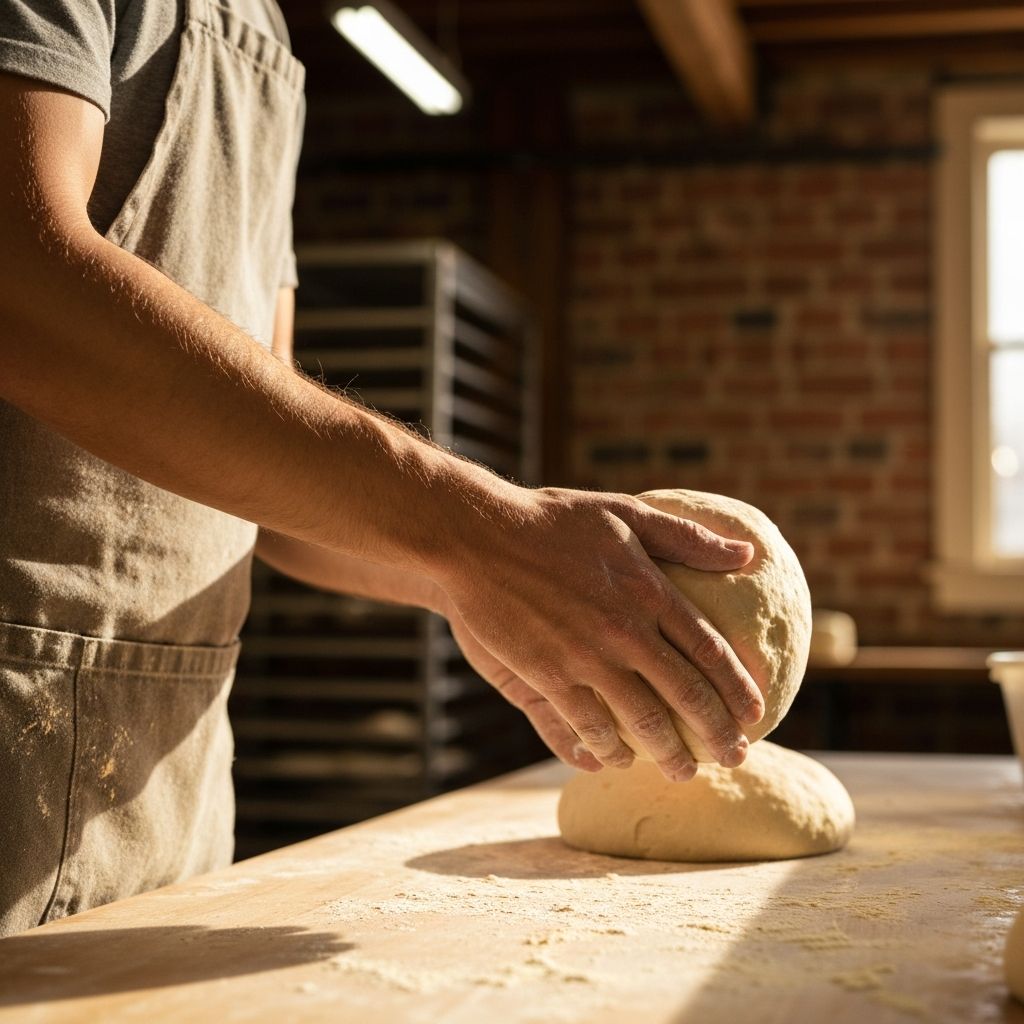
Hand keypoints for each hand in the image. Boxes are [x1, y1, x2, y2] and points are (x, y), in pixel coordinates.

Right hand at [434, 485, 762, 782]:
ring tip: (685, 772)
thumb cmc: (552, 521)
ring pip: (641, 721)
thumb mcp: (624, 514)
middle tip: (734, 758)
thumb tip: (747, 554)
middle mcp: (625, 631)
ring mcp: (585, 658)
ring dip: (668, 753)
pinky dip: (607, 750)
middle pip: (685, 696)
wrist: (477, 539)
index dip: (737, 688)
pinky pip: (586, 726)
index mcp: (649, 591)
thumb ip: (686, 537)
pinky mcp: (546, 676)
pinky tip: (617, 761)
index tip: (755, 714)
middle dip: (716, 734)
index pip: (709, 651)